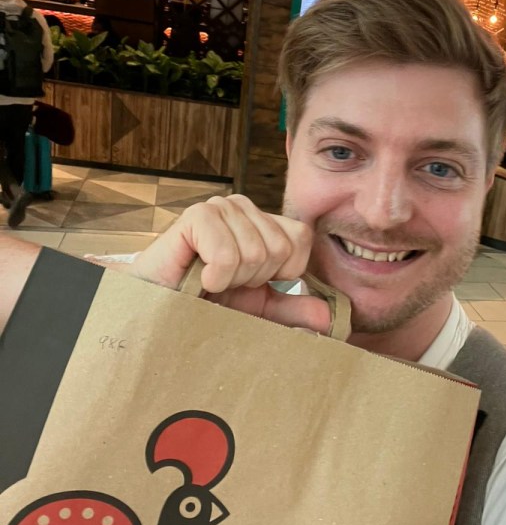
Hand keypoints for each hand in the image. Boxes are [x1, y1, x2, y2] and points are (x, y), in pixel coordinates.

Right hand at [129, 195, 332, 333]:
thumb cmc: (205, 306)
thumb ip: (293, 310)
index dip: (282, 272)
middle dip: (254, 280)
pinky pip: (228, 253)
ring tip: (210, 281)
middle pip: (280, 247)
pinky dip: (216, 276)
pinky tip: (200, 278)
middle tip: (226, 284)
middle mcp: (243, 209)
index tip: (252, 284)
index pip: (300, 237)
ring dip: (232, 280)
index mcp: (262, 223)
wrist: (158, 309)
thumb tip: (329, 316)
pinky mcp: (197, 216)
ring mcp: (220, 208)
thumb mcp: (257, 312)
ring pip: (257, 252)